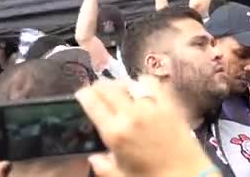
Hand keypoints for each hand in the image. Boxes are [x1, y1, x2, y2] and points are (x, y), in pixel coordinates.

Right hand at [76, 76, 215, 176]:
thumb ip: (104, 167)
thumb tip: (94, 157)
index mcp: (115, 133)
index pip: (93, 103)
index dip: (84, 94)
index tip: (81, 93)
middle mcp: (131, 114)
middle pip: (108, 88)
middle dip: (98, 86)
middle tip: (96, 88)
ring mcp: (151, 106)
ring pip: (128, 82)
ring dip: (119, 83)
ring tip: (117, 88)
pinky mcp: (169, 103)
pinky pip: (152, 83)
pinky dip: (143, 81)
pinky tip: (141, 86)